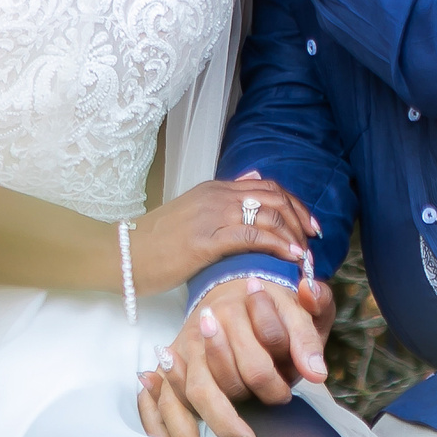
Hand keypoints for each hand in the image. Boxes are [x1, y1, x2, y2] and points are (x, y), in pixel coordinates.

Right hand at [131, 173, 319, 295]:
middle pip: (274, 197)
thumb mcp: (192, 212)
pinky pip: (252, 235)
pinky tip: (289, 257)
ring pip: (267, 214)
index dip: (294, 204)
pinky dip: (277, 245)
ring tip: (303, 255)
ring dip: (293, 235)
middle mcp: (217, 196)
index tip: (310, 226)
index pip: (267, 186)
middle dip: (300, 218)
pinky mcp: (206, 240)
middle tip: (313, 241)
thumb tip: (251, 179)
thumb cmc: (156, 242)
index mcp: (215, 189)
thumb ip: (222, 200)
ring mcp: (211, 215)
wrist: (123, 255)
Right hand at [137, 273, 335, 436]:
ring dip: (192, 433)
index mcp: (240, 312)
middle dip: (232, 419)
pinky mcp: (168, 363)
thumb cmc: (272, 308)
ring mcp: (183, 347)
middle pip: (217, 381)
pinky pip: (153, 397)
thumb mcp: (298, 310)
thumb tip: (316, 374)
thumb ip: (308, 336)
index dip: (276, 386)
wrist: (237, 286)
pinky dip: (156, 424)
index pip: (258, 361)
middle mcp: (205, 328)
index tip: (287, 400)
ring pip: (186, 393)